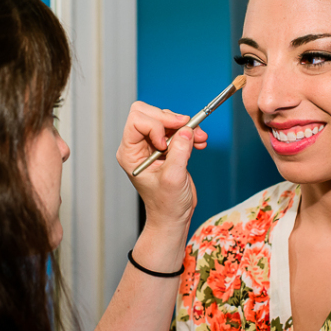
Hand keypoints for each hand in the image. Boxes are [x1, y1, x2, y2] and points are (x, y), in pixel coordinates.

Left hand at [116, 101, 207, 231]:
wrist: (173, 217)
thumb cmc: (166, 204)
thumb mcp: (173, 178)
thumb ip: (179, 151)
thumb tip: (186, 129)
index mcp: (130, 153)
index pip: (137, 121)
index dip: (155, 126)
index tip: (167, 144)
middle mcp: (138, 146)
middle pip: (148, 113)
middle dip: (170, 119)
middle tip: (188, 128)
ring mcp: (152, 145)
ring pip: (164, 119)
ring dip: (184, 125)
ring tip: (200, 138)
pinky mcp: (166, 147)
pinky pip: (176, 129)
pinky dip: (189, 132)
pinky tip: (199, 142)